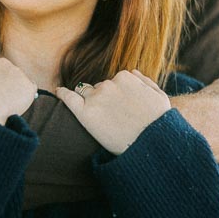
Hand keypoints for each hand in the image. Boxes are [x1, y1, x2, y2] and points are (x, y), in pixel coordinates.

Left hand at [55, 70, 169, 153]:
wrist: (151, 145)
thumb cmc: (159, 123)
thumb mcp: (160, 96)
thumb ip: (145, 81)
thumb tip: (133, 73)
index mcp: (124, 77)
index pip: (114, 82)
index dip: (116, 96)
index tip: (120, 109)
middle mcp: (108, 84)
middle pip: (99, 88)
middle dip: (103, 99)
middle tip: (112, 118)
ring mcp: (96, 98)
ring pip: (86, 94)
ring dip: (90, 102)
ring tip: (100, 118)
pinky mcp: (85, 113)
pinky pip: (69, 98)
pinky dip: (62, 93)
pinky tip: (58, 92)